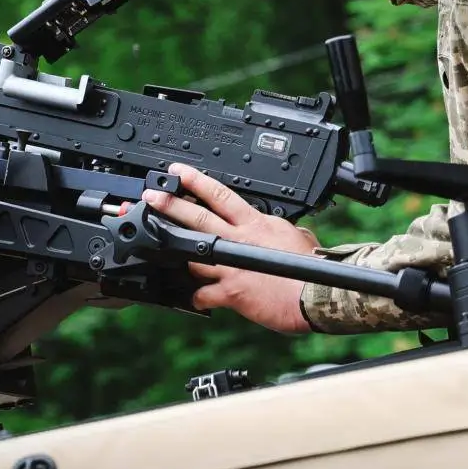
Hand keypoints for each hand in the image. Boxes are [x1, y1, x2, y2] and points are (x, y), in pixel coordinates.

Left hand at [142, 163, 317, 332]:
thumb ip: (281, 228)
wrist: (315, 294)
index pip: (220, 194)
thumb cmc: (311, 267)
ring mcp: (230, 266)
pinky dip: (197, 296)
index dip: (196, 180)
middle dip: (170, 205)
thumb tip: (283, 226)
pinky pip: (203, 294)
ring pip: (192, 256)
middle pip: (197, 217)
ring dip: (177, 255)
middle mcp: (238, 241)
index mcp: (254, 223)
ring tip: (164, 251)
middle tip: (152, 197)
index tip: (178, 171)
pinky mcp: (230, 292)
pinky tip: (194, 297)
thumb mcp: (298, 235)